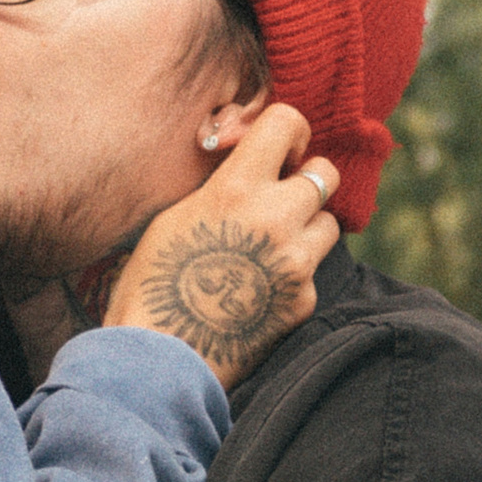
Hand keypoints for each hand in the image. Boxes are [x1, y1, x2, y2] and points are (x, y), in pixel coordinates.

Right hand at [102, 108, 338, 389]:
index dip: (288, 132)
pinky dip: (294, 276)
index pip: (288, 123)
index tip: (280, 150)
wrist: (160, 358)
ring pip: (329, 224)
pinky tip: (259, 291)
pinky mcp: (303, 301)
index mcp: (236, 188)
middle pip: (326, 173)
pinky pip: (313, 272)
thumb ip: (223, 186)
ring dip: (307, 228)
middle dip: (306, 180)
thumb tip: (252, 167)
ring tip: (269, 248)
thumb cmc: (152, 284)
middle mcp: (275, 218)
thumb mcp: (175, 216)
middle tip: (281, 198)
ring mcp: (296, 263)